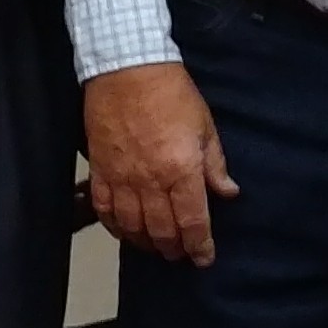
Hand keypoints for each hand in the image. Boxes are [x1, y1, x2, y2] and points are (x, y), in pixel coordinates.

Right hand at [84, 61, 238, 265]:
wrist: (127, 68)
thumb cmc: (172, 93)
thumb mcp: (204, 125)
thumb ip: (214, 164)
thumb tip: (227, 193)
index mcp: (181, 171)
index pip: (193, 222)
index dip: (200, 246)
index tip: (205, 258)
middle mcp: (151, 182)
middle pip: (162, 231)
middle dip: (174, 249)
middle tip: (181, 254)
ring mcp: (122, 179)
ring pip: (133, 228)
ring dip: (146, 243)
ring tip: (156, 246)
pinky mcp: (100, 171)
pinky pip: (104, 211)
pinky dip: (115, 227)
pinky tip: (125, 231)